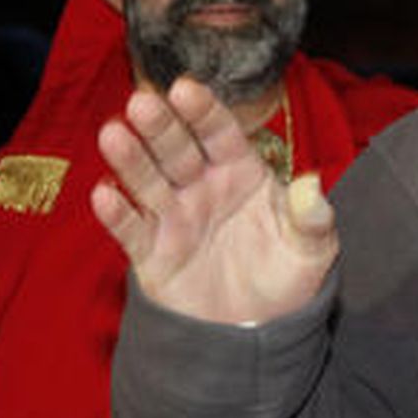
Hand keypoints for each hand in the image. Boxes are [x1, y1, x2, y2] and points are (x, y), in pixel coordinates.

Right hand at [92, 77, 338, 324]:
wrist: (262, 328)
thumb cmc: (289, 274)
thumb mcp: (313, 247)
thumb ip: (313, 216)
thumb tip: (313, 184)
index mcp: (241, 172)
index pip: (221, 134)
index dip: (203, 111)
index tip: (186, 88)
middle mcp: (202, 188)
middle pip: (178, 150)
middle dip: (161, 125)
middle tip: (142, 101)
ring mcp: (175, 218)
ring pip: (148, 182)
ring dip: (130, 159)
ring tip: (113, 133)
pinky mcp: (153, 254)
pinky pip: (132, 230)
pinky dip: (117, 214)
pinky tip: (104, 195)